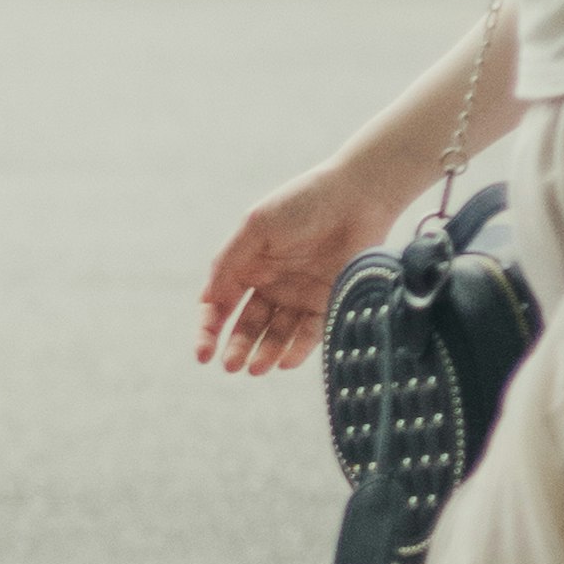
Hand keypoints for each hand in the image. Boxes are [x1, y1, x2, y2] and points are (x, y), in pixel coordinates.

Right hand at [197, 166, 399, 374]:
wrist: (359, 195)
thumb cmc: (303, 203)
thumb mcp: (256, 227)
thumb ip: (229, 262)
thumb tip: (208, 301)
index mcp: (249, 266)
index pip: (220, 306)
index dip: (208, 330)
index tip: (204, 353)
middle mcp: (272, 285)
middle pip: (248, 326)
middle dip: (236, 348)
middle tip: (231, 366)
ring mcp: (300, 296)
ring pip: (277, 335)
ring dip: (264, 354)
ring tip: (257, 368)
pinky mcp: (329, 303)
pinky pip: (310, 334)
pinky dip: (297, 350)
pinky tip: (285, 362)